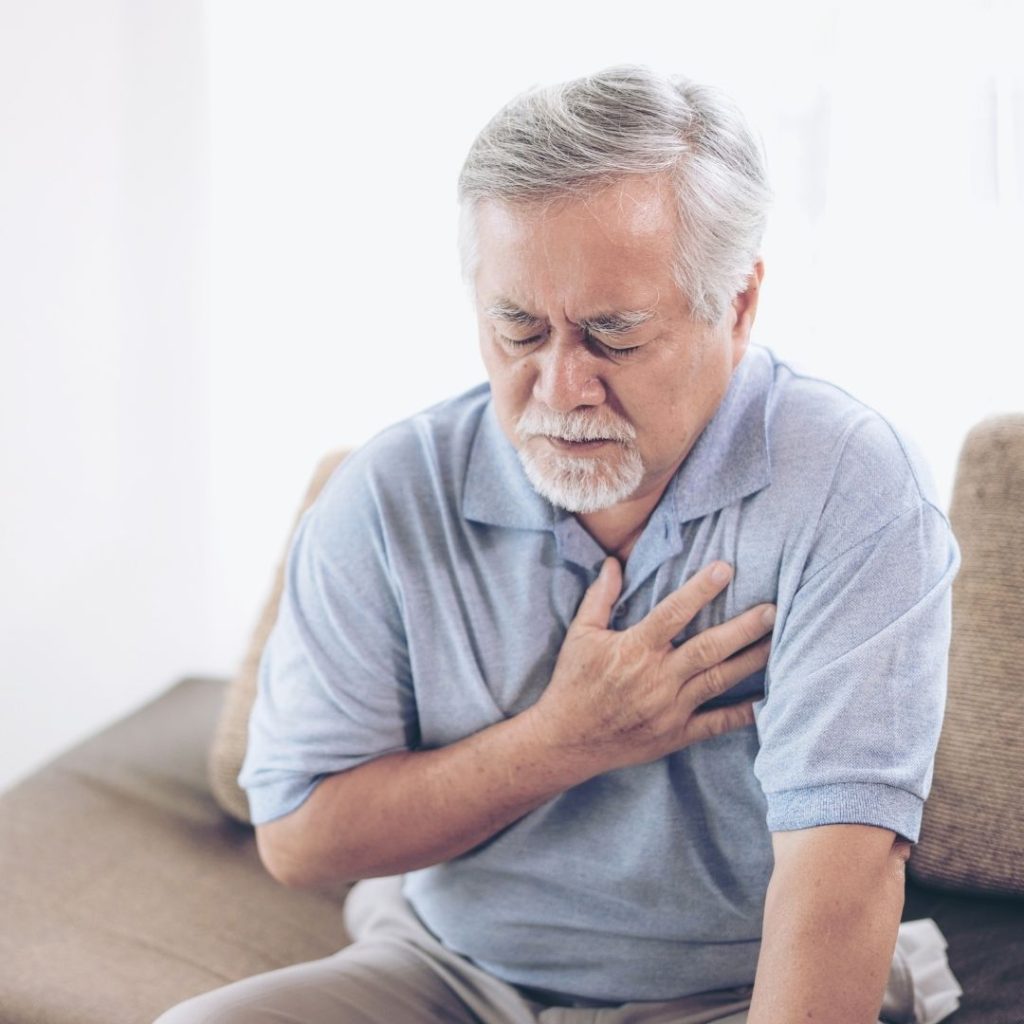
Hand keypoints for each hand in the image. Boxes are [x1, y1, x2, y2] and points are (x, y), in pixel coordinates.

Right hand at [527, 558, 774, 775]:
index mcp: (634, 649)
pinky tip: (766, 699)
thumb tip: (612, 562)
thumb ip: (600, 597)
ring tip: (777, 642)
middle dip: (744, 628)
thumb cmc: (573, 683)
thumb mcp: (580, 635)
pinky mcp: (676, 734)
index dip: (701, 589)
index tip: (726, 568)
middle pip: (709, 648)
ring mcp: (670, 708)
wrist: (567, 740)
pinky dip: (743, 713)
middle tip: (773, 610)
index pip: (674, 612)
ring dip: (750, 660)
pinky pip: (717, 724)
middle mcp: (657, 678)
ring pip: (719, 680)